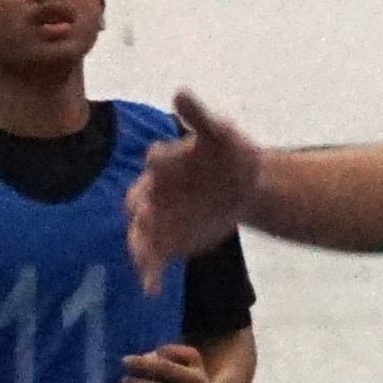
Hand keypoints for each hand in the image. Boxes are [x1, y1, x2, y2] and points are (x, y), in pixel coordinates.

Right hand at [127, 89, 261, 285]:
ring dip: (139, 249)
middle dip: (142, 209)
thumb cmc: (228, 154)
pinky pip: (153, 260)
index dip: (159, 163)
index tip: (159, 160)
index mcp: (163, 164)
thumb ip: (200, 117)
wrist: (244, 186)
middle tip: (148, 216)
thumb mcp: (221, 134)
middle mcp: (152, 192)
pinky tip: (151, 290)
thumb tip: (180, 91)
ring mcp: (157, 220)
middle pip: (138, 202)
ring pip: (139, 235)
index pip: (156, 163)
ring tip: (143, 263)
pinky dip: (149, 274)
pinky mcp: (167, 243)